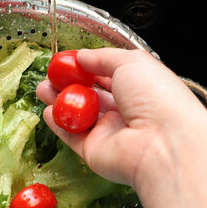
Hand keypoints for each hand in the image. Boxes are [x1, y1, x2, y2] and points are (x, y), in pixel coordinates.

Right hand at [36, 48, 206, 188]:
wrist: (163, 143)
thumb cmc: (157, 98)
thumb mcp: (131, 62)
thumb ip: (103, 57)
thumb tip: (83, 56)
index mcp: (139, 88)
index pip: (108, 75)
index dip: (87, 67)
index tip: (67, 61)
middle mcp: (125, 111)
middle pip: (91, 96)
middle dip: (68, 84)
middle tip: (50, 76)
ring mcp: (110, 133)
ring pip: (79, 115)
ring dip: (60, 102)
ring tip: (43, 89)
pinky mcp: (95, 151)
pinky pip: (73, 137)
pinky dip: (59, 125)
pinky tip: (48, 113)